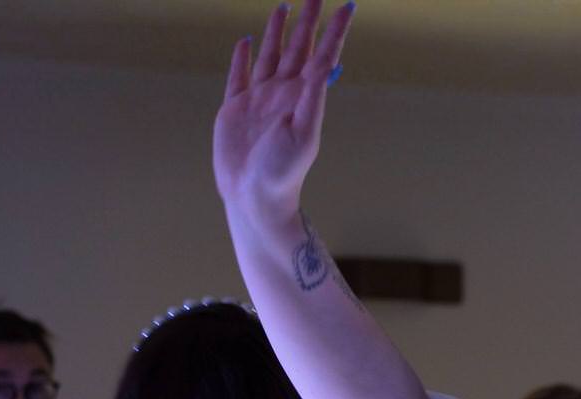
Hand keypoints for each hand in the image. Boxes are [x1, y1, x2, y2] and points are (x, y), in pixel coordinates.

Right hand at [214, 0, 353, 224]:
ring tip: (285, 7)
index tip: (346, 5)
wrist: (255, 197)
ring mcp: (259, 99)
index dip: (335, 29)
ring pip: (270, 54)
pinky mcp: (234, 108)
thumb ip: (311, 96)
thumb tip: (324, 62)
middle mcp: (284, 92)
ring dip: (278, 31)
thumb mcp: (304, 132)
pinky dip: (241, 56)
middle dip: (308, 21)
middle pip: (298, 47)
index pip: (324, 54)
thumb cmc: (283, 171)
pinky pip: (238, 75)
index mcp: (304, 96)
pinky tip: (245, 40)